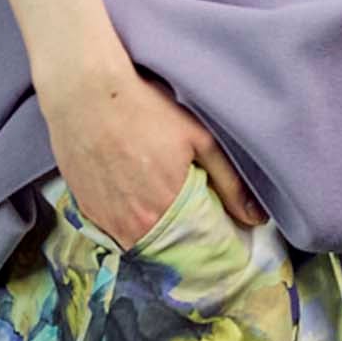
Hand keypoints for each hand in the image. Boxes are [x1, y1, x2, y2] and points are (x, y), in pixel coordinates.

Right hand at [38, 59, 266, 250]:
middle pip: (168, 249)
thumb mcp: (198, 138)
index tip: (220, 229)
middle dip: (184, 238)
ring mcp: (106, 221)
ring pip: (139, 242)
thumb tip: (256, 219)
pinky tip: (132, 192)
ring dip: (155, 231)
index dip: (211, 240)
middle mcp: (133, 227)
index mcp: (166, 212)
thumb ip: (230, 182)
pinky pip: (113, 229)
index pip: (197, 248)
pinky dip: (128, 220)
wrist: (85, 91)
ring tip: (159, 198)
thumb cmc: (143, 107)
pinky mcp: (85, 210)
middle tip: (191, 211)